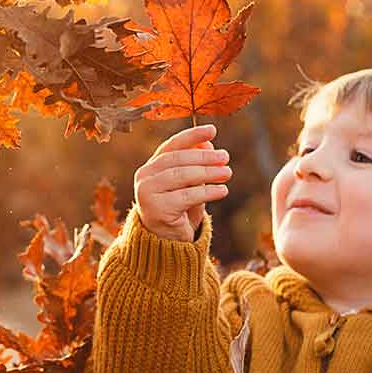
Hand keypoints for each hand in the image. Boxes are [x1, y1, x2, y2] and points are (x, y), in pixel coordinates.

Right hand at [134, 124, 232, 241]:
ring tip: (227, 173)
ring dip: (208, 172)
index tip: (212, 130)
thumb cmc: (178, 209)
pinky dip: (208, 191)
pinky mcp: (157, 210)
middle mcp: (144, 177)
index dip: (192, 136)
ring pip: (181, 176)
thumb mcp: (188, 184)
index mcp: (150, 167)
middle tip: (225, 157)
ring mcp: (147, 193)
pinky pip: (187, 196)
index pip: (171, 146)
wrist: (165, 242)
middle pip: (177, 160)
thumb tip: (208, 142)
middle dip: (204, 157)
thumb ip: (195, 164)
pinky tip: (222, 190)